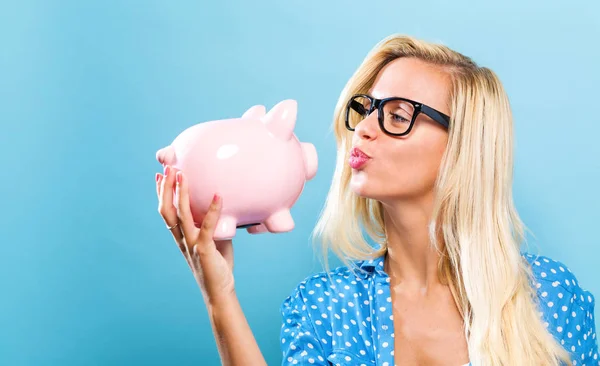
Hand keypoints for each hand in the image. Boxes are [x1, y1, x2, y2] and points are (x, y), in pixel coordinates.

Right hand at [156, 165, 234, 305]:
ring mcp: (191, 244)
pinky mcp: (204, 249)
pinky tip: (218, 195)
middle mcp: (182, 239)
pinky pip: (207, 226)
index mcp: (181, 237)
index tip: (160, 175)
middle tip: (168, 167)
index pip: (166, 211)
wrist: (219, 291)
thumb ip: (213, 223)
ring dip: (180, 193)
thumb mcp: (213, 239)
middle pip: (167, 210)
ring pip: (181, 215)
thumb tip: (221, 204)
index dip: (161, 193)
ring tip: (182, 174)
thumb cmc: (217, 264)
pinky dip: (212, 210)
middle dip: (166, 188)